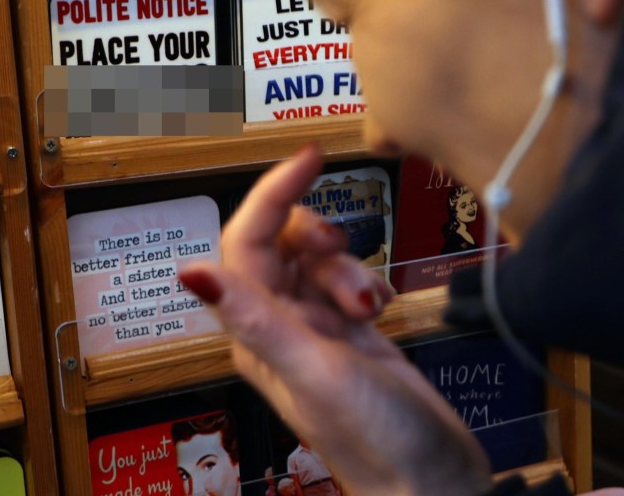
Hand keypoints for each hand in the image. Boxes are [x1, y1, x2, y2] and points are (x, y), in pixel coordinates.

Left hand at [180, 146, 492, 495]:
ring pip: (319, 260)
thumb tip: (191, 271)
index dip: (271, 194)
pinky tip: (380, 311)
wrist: (431, 481)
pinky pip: (347, 280)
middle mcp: (278, 324)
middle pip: (281, 242)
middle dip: (317, 237)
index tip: (309, 159)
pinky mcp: (350, 332)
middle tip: (339, 251)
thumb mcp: (313, 370)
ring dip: (348, 268)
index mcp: (255, 330)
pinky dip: (365, 282)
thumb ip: (255, 318)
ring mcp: (315, 327)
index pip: (246, 242)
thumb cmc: (374, 440)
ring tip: (369, 308)